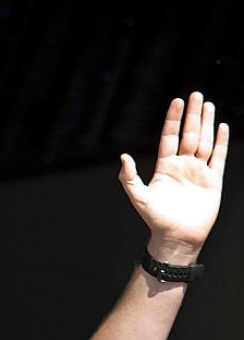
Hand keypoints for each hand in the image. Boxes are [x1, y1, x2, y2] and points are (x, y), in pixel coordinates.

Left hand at [119, 91, 228, 262]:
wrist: (177, 238)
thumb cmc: (156, 220)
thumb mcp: (139, 198)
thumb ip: (129, 178)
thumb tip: (123, 156)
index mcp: (165, 167)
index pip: (170, 137)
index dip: (173, 120)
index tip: (176, 101)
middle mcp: (182, 166)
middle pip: (189, 135)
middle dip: (192, 115)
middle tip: (196, 95)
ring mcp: (198, 172)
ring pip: (204, 142)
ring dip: (206, 123)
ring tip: (207, 105)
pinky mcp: (212, 181)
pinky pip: (218, 157)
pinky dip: (221, 142)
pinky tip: (222, 127)